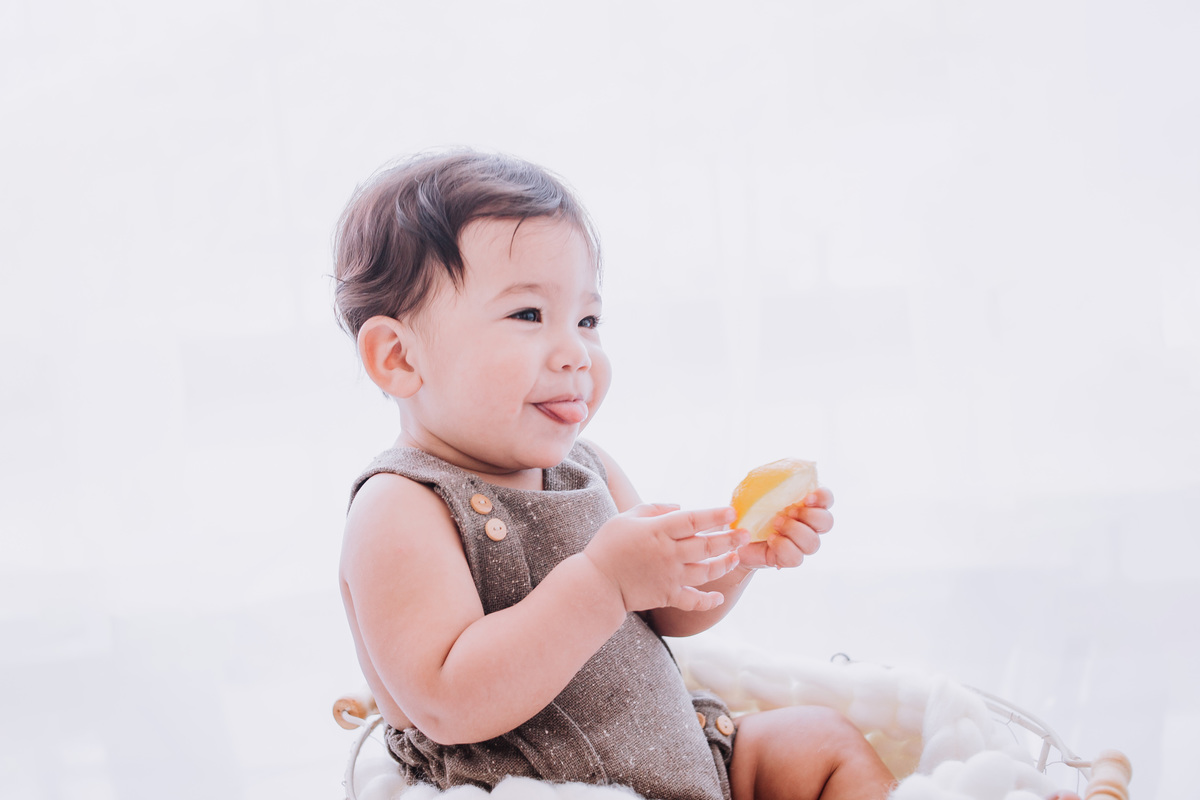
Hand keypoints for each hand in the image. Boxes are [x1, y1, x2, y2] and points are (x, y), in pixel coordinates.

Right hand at [583, 504, 748, 612]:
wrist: (596, 584)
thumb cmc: (608, 546)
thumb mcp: (626, 517)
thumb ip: (654, 508)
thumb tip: (681, 507)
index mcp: (658, 531)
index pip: (694, 520)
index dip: (715, 516)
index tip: (732, 512)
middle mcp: (669, 554)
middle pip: (707, 545)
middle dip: (730, 539)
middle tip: (747, 534)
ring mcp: (670, 577)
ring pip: (706, 571)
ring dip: (725, 564)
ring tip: (736, 557)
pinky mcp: (668, 596)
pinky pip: (693, 601)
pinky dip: (708, 601)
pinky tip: (719, 597)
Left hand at [736, 487, 833, 568]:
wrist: (731, 537)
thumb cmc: (745, 511)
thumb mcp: (752, 492)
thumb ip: (764, 482)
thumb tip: (771, 478)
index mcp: (803, 505)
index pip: (826, 499)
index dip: (823, 498)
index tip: (808, 497)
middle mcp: (807, 525)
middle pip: (827, 522)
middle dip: (810, 516)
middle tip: (789, 511)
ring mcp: (799, 544)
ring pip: (813, 543)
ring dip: (795, 531)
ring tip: (775, 524)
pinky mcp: (789, 559)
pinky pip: (797, 558)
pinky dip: (784, 547)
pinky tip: (771, 539)